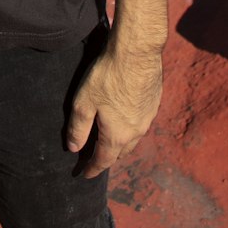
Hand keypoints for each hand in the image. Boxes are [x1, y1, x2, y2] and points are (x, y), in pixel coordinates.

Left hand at [66, 40, 162, 179]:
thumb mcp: (84, 102)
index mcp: (118, 135)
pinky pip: (141, 123)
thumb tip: (73, 148)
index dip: (92, 169)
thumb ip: (78, 128)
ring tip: (109, 141)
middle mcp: (136, 131)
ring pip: (133, 138)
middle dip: (107, 157)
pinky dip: (130, 127)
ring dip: (121, 143)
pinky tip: (124, 117)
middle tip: (95, 158)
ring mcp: (148, 117)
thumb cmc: (108, 76)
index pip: (103, 160)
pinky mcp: (154, 102)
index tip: (84, 175)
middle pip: (120, 152)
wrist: (137, 51)